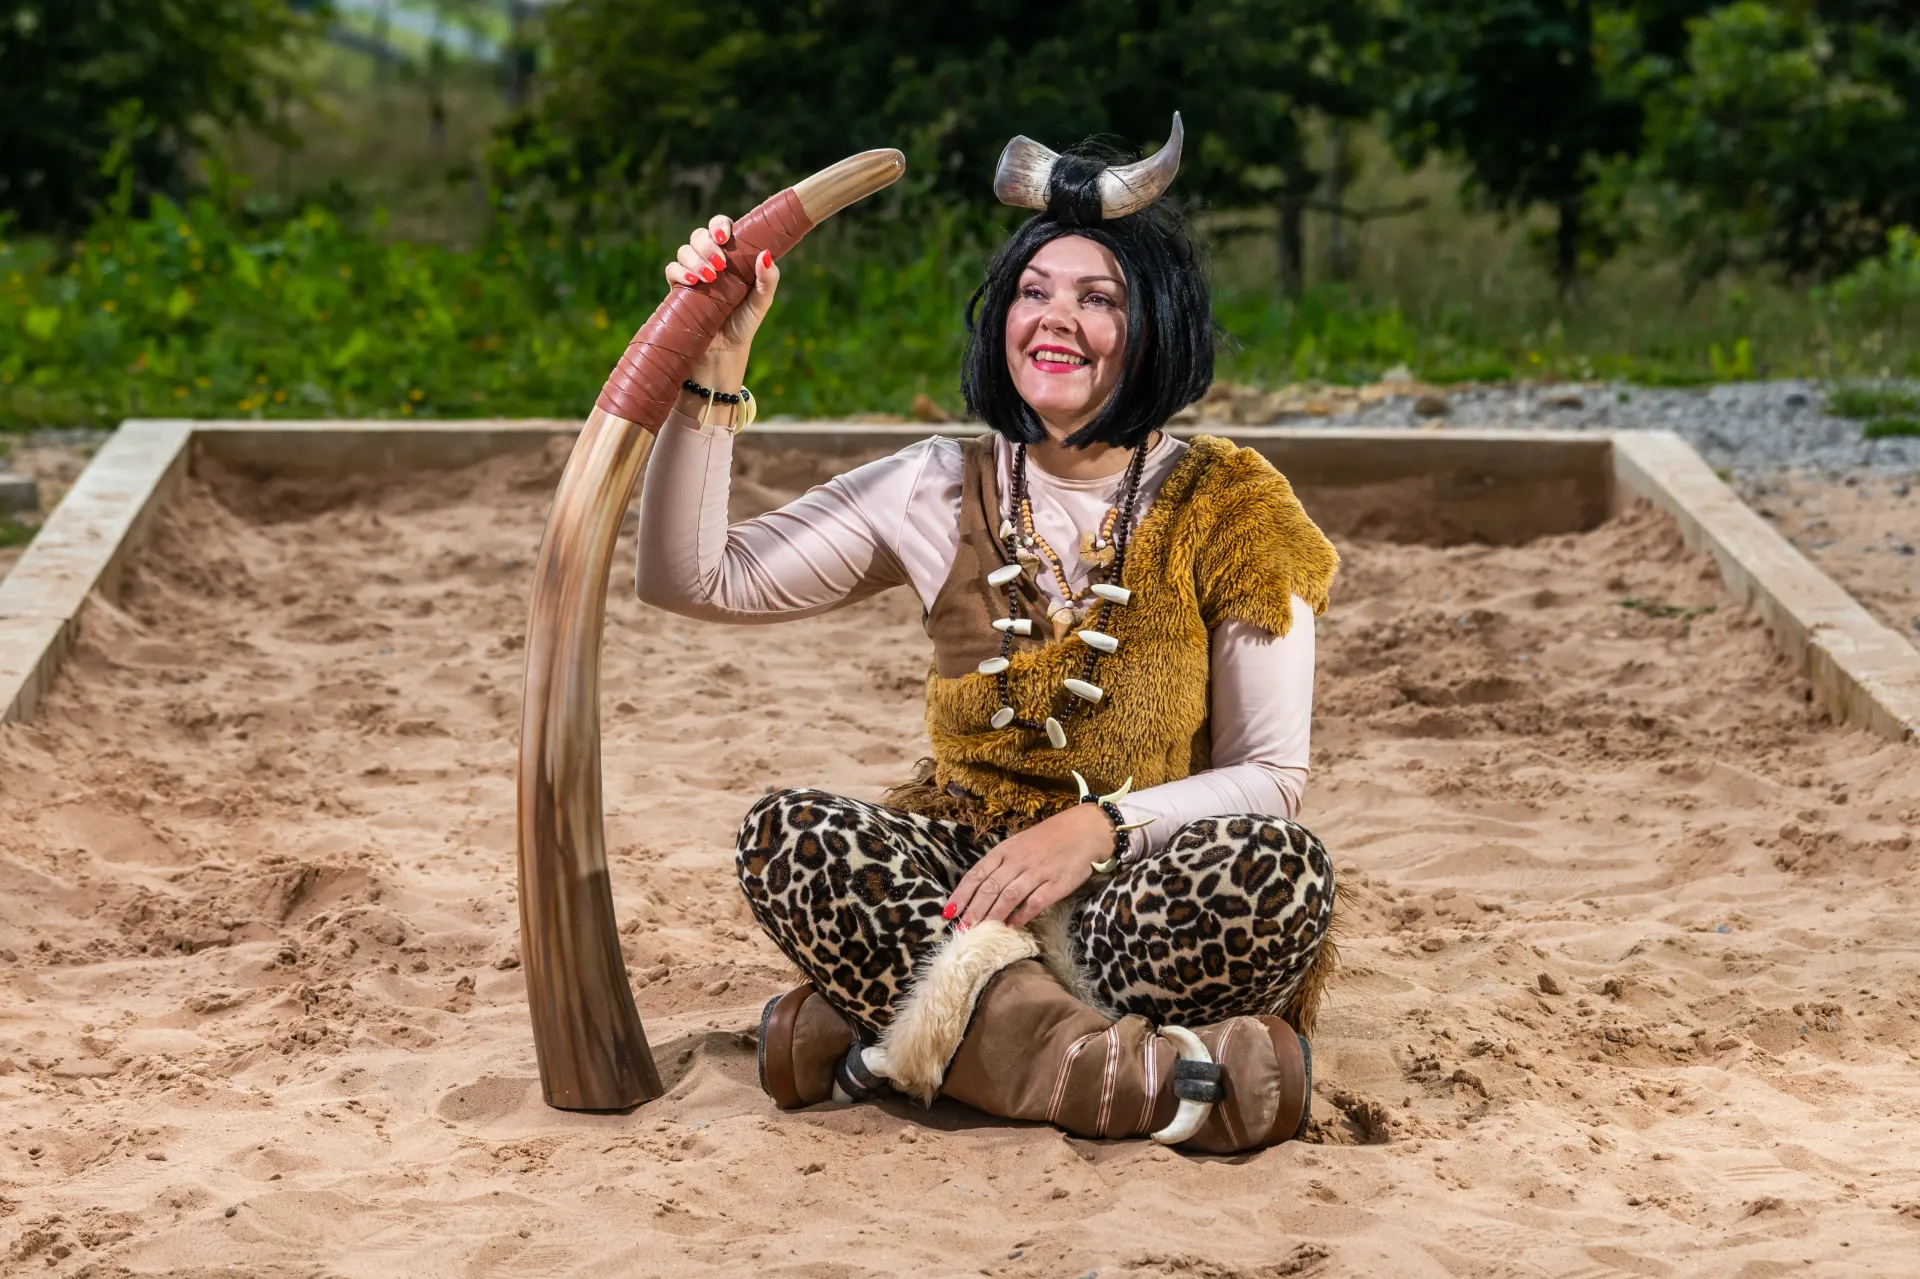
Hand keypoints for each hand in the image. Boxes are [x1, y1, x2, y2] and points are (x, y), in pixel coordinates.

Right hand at [660, 213, 781, 397]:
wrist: (721, 356)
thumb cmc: (743, 327)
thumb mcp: (761, 304)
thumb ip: (768, 280)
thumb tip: (765, 254)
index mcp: (731, 259)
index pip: (722, 230)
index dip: (720, 225)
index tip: (725, 237)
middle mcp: (709, 263)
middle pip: (699, 236)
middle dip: (706, 243)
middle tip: (719, 264)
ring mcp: (692, 275)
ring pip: (684, 250)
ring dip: (694, 258)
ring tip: (708, 278)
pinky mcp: (678, 290)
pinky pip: (671, 270)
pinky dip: (679, 271)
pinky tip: (691, 281)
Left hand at [945, 804, 1113, 928]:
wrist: (1084, 830)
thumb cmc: (1048, 838)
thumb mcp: (1019, 845)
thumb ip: (1001, 864)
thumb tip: (980, 889)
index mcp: (1005, 850)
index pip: (976, 874)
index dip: (961, 894)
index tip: (948, 911)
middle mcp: (1018, 861)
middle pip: (989, 888)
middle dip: (973, 910)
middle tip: (962, 928)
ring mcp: (1037, 872)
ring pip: (1008, 896)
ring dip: (992, 915)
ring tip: (981, 930)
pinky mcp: (1056, 884)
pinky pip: (1035, 902)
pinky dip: (1021, 915)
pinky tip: (1011, 926)